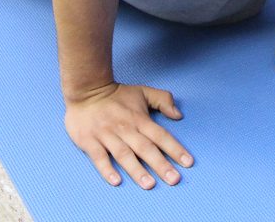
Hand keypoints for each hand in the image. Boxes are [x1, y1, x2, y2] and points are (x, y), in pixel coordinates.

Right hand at [64, 83, 192, 188]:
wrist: (86, 90)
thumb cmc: (116, 95)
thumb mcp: (142, 92)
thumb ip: (163, 100)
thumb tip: (178, 114)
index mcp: (139, 119)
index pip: (160, 135)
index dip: (175, 149)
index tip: (188, 163)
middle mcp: (125, 128)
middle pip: (145, 148)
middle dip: (160, 165)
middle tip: (174, 180)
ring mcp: (106, 135)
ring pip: (124, 154)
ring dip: (137, 170)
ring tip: (149, 184)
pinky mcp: (89, 141)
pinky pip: (99, 157)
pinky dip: (107, 169)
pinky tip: (116, 181)